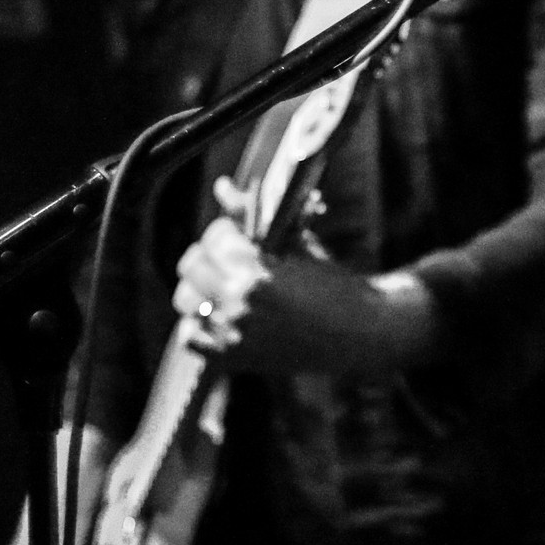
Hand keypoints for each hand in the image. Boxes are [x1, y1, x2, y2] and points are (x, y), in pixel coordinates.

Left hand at [171, 178, 438, 373]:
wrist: (358, 333)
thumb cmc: (333, 284)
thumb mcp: (296, 244)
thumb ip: (253, 215)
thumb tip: (222, 185)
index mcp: (258, 272)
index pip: (214, 238)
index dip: (226, 230)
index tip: (239, 234)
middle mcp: (240, 304)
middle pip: (191, 266)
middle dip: (208, 255)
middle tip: (229, 257)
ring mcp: (234, 334)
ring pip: (186, 300)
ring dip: (200, 288)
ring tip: (224, 285)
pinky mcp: (233, 358)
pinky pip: (190, 338)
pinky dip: (198, 326)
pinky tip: (219, 316)